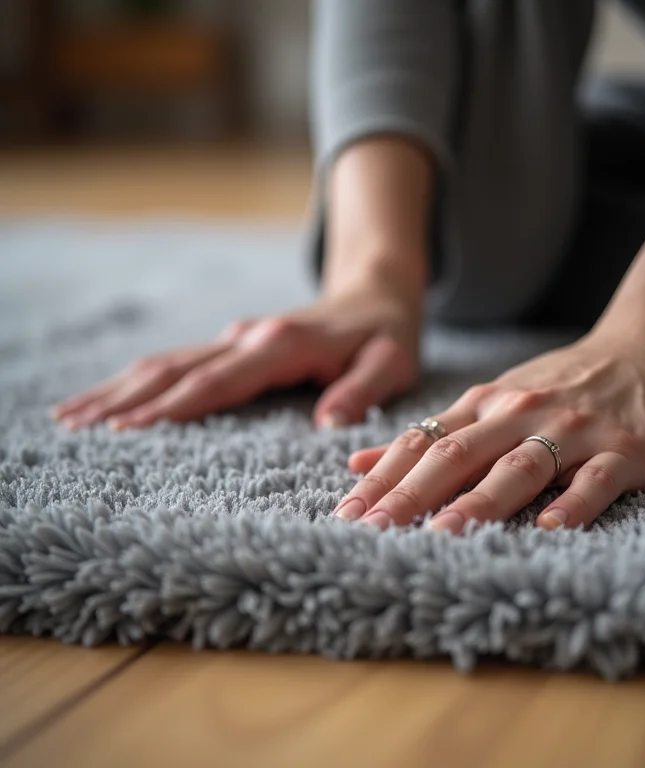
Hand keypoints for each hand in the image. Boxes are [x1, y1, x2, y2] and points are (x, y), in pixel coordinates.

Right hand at [51, 285, 420, 429]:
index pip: (219, 381)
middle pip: (176, 368)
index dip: (174, 406)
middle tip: (73, 427)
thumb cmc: (386, 336)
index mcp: (284, 345)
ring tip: (71, 415)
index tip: (128, 430)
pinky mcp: (234, 344)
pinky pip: (179, 363)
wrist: (376, 293)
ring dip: (120, 388)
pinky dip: (140, 381)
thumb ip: (362, 390)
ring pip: (168, 362)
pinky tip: (113, 398)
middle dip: (125, 398)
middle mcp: (250, 337)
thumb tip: (327, 425)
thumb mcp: (390, 362)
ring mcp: (238, 338)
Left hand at [333, 330, 644, 531]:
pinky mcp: (624, 448)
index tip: (345, 515)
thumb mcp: (491, 399)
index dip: (382, 477)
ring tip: (443, 535)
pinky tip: (551, 528)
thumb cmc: (562, 384)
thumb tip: (360, 461)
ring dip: (480, 501)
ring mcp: (572, 430)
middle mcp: (519, 414)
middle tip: (371, 530)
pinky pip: (597, 478)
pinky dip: (574, 502)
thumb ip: (433, 433)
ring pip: (519, 467)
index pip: (422, 443)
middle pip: (457, 455)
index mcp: (484, 406)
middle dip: (410, 494)